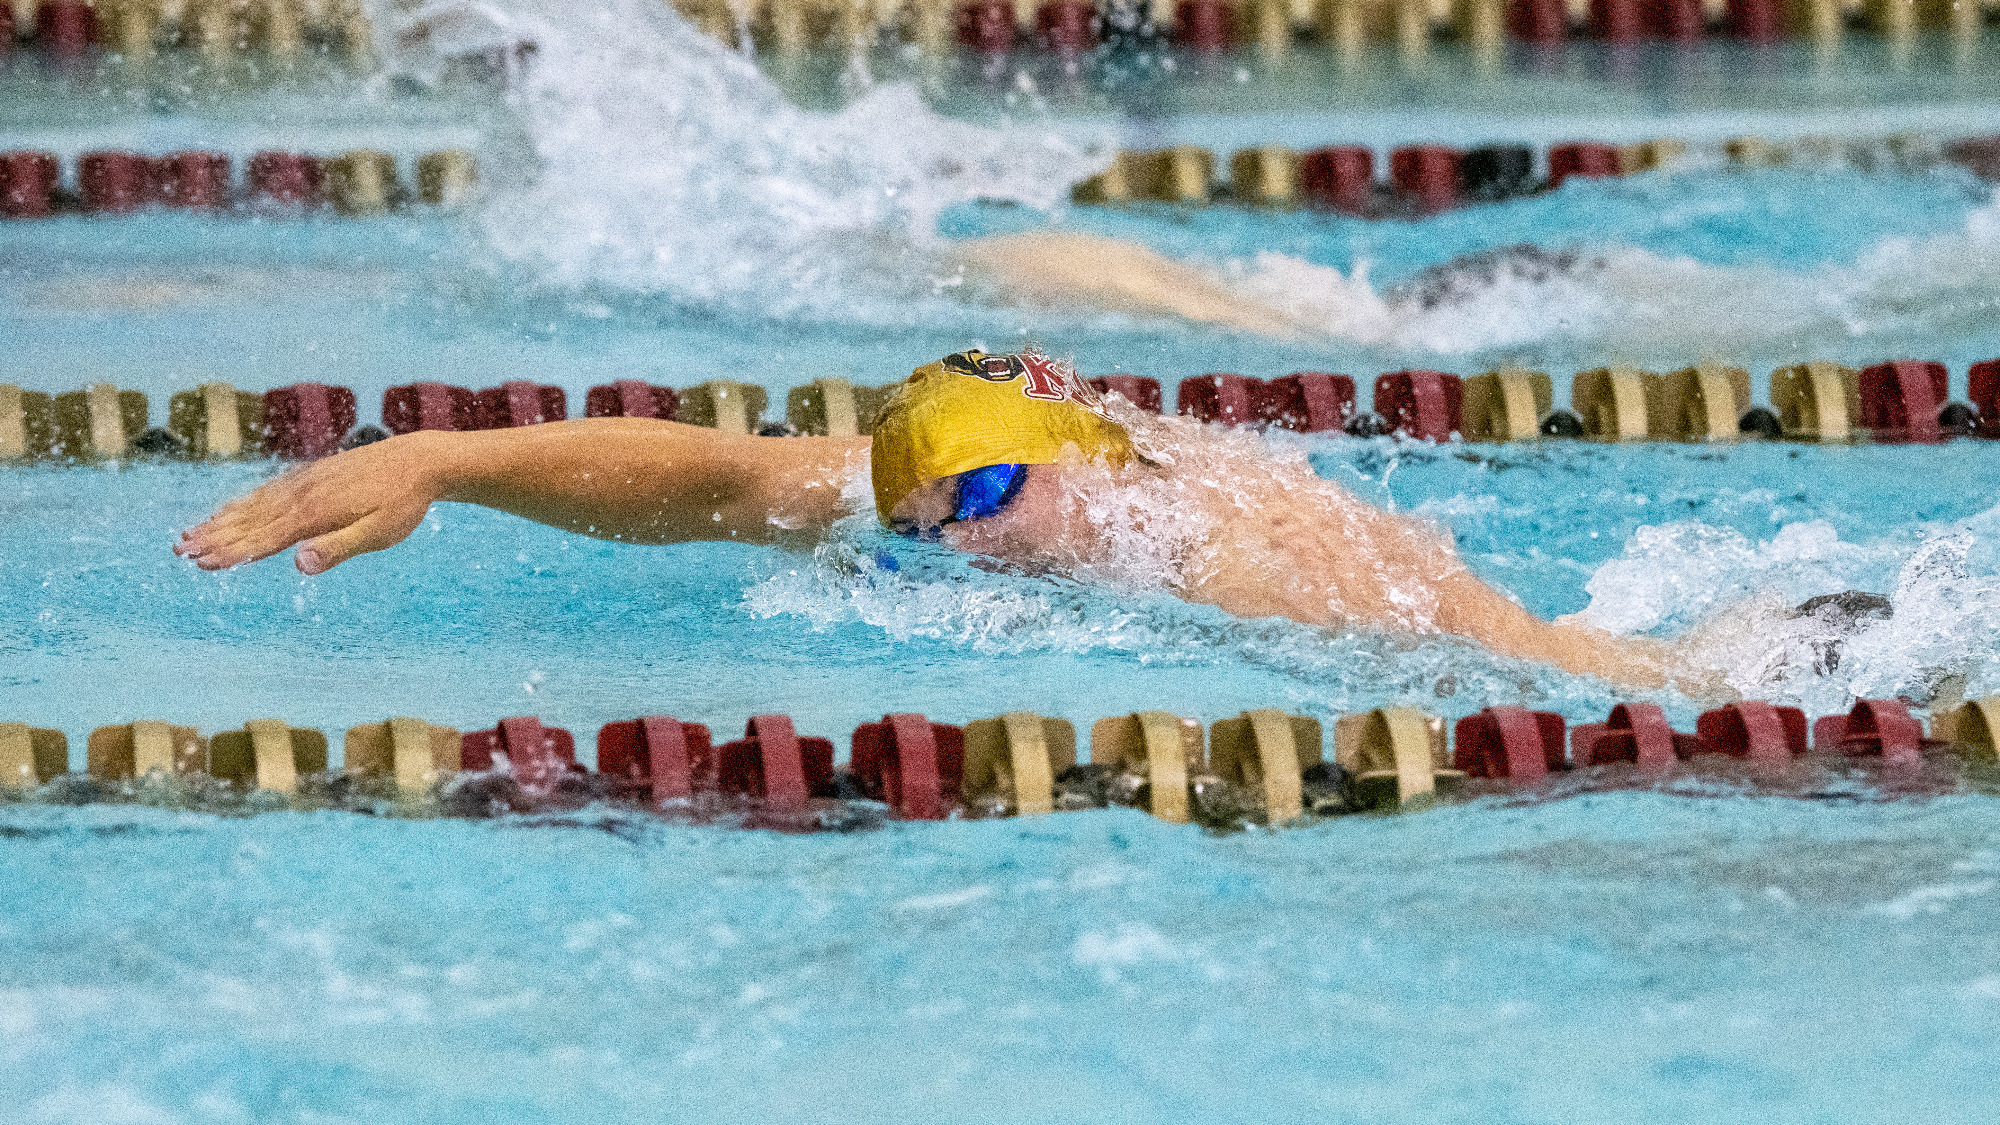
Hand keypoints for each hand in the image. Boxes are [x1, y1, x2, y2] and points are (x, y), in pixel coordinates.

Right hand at [176, 432, 454, 573]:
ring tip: (188, 535)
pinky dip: (242, 503)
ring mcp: (303, 483)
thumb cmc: (402, 503)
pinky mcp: (310, 477)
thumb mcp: (379, 533)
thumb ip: (339, 548)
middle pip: (250, 520)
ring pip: (253, 505)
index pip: (265, 538)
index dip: (232, 552)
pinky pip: (267, 492)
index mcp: (314, 513)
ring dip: (219, 521)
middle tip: (179, 553)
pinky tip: (228, 510)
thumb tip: (299, 566)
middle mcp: (301, 495)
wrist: (419, 460)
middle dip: (213, 537)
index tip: (202, 564)